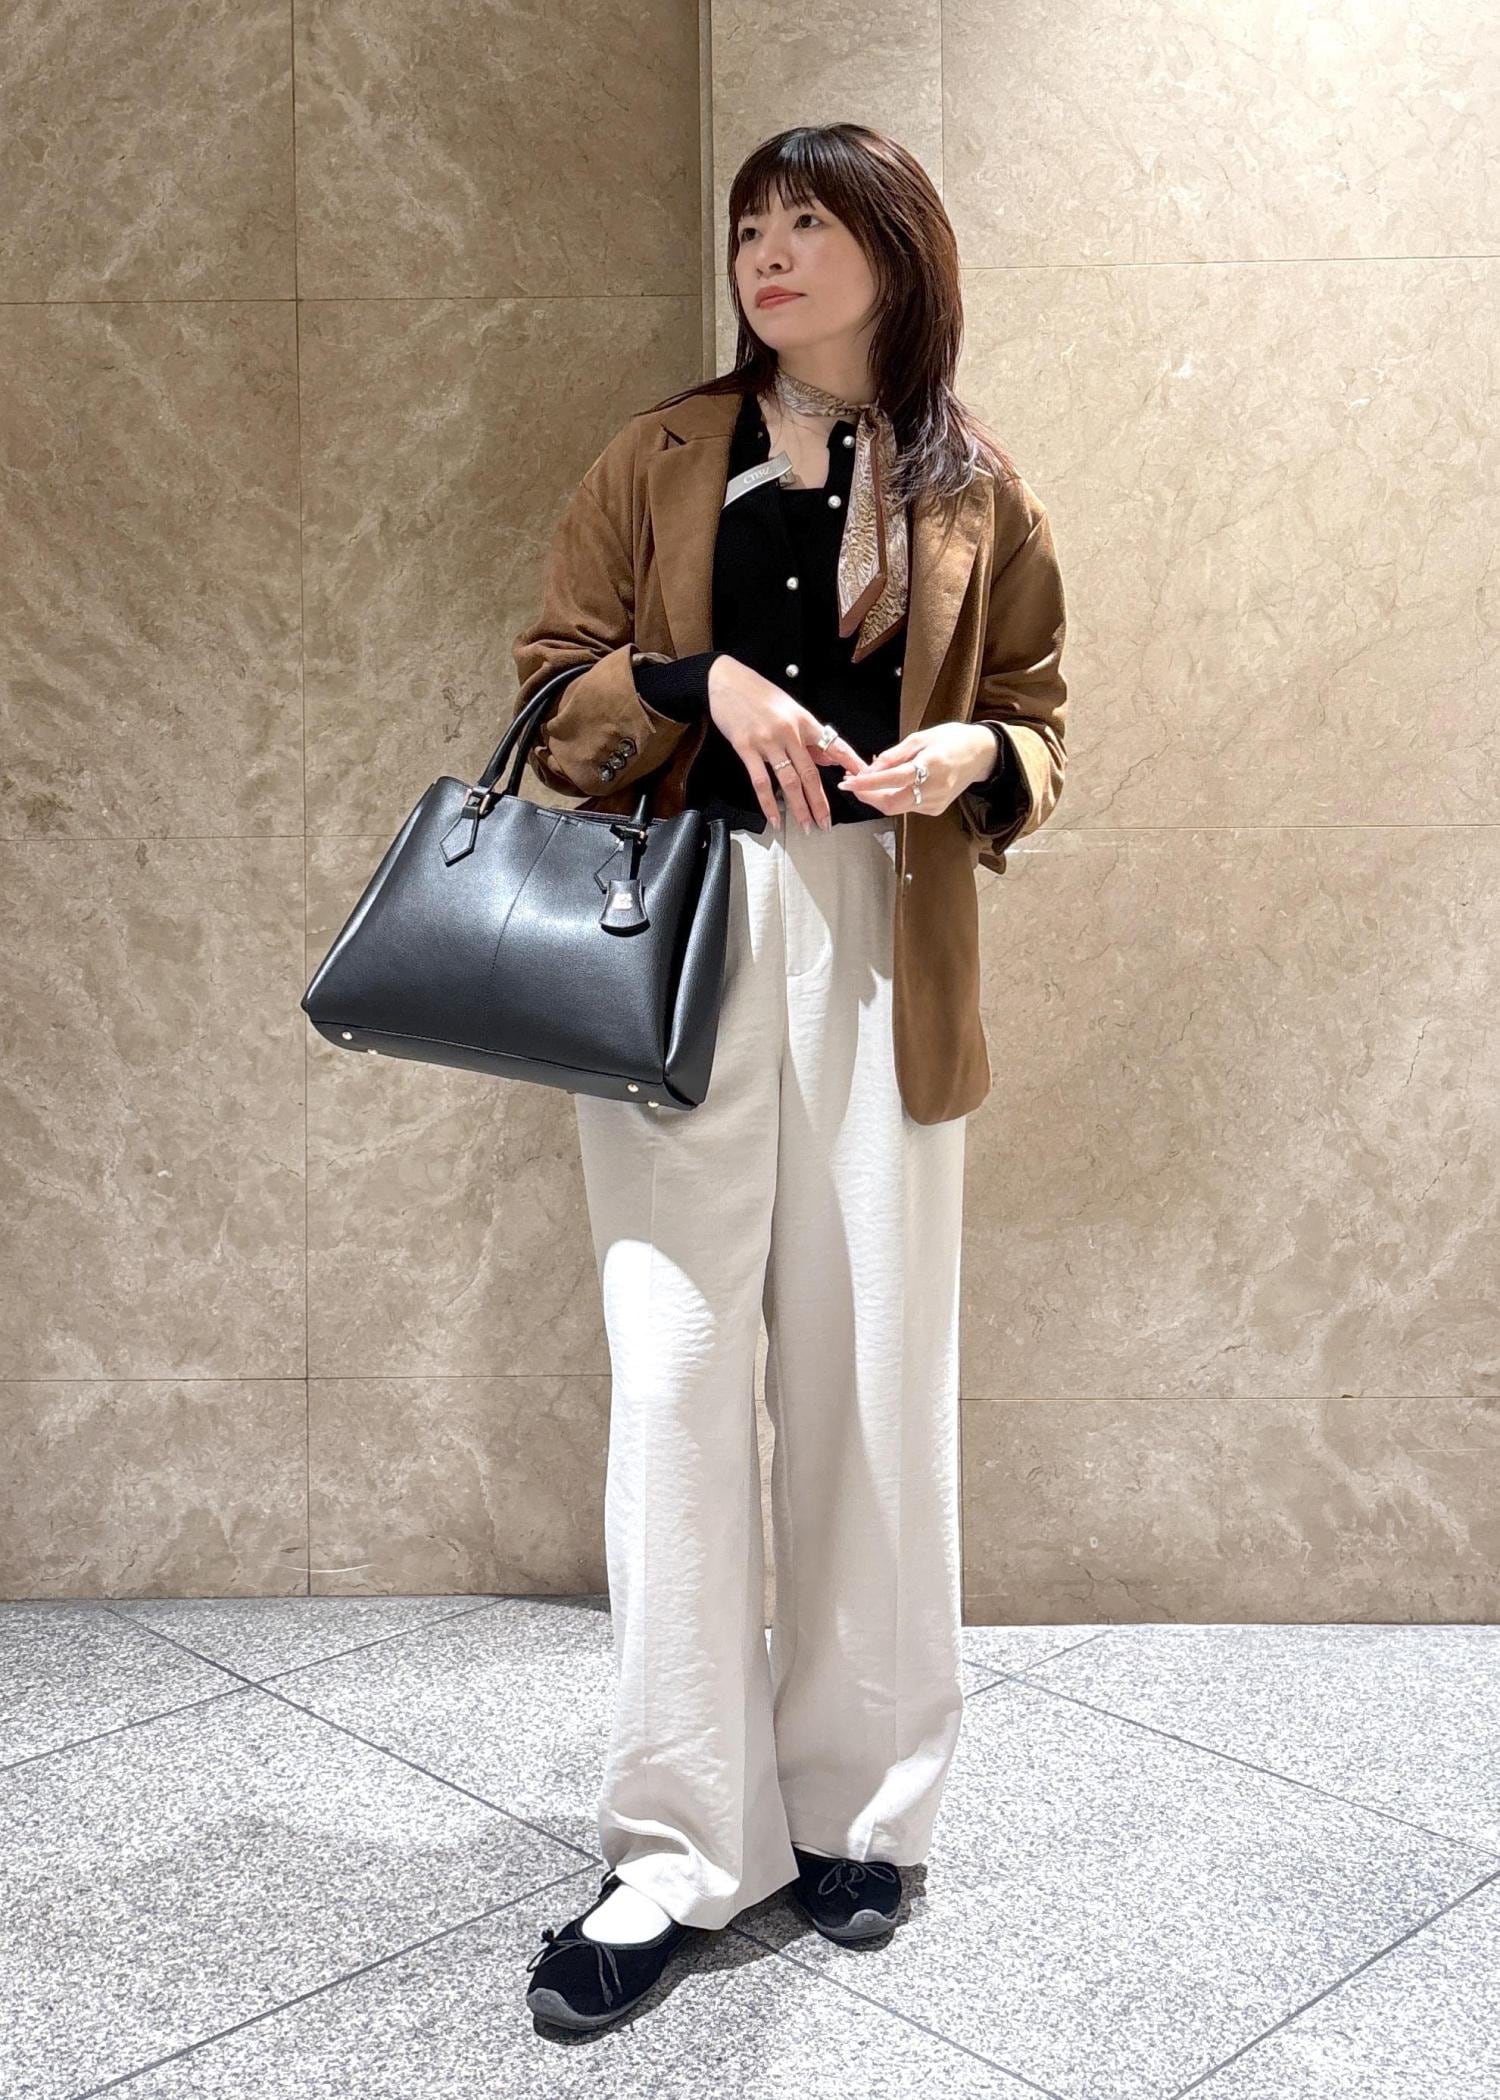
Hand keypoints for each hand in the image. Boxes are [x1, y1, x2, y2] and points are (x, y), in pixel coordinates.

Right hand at [706, 656, 867, 830]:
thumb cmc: (759, 693)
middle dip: (820, 802)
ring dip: (799, 807)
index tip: (863, 779)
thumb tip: (829, 760)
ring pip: (788, 781)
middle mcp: (789, 732)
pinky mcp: (746, 747)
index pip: (834, 745)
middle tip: (826, 823)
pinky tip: (775, 819)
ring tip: (806, 826)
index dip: (850, 763)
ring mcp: (767, 741)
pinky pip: (761, 781)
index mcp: (804, 721)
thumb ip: (809, 737)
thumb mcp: (790, 709)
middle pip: (810, 773)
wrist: (726, 680)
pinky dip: (768, 803)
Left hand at [835, 723, 1000, 816]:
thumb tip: (870, 768)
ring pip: (897, 807)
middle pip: (891, 804)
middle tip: (852, 783)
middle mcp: (934, 789)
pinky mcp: (936, 809)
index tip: (848, 782)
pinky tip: (890, 783)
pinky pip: (908, 806)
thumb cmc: (952, 740)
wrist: (982, 754)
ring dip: (878, 796)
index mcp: (931, 766)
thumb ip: (894, 755)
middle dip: (868, 797)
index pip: (892, 780)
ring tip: (867, 778)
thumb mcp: (921, 737)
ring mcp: (936, 803)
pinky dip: (894, 796)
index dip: (867, 783)